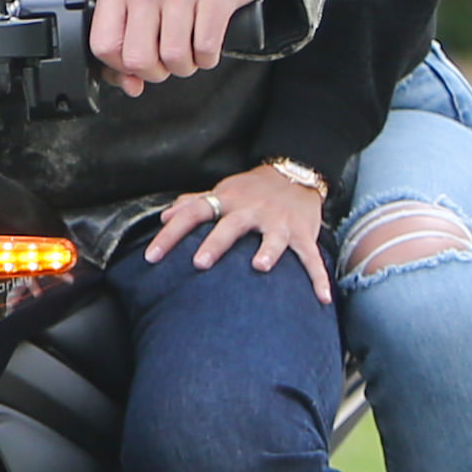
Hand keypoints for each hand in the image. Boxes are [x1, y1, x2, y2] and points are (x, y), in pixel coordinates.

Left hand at [90, 0, 275, 96]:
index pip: (104, 47)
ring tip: (187, 48)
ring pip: (174, 58)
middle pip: (138, 59)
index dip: (122, 67)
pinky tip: (205, 43)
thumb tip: (130, 85)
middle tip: (166, 59)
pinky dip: (207, 58)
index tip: (138, 60)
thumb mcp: (139, 12)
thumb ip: (123, 52)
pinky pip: (205, 49)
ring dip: (184, 65)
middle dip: (156, 71)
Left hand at [144, 162, 332, 301]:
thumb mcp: (223, 191)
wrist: (295, 173)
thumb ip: (193, 203)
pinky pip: (311, 258)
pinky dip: (318, 278)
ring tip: (260, 267)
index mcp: (227, 200)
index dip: (171, 234)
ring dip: (268, 251)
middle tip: (199, 262)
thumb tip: (164, 216)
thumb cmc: (251, 189)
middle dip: (215, 243)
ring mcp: (278, 222)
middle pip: (230, 225)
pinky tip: (321, 299)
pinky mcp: (302, 234)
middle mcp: (251, 210)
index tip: (151, 256)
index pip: (193, 213)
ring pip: (273, 237)